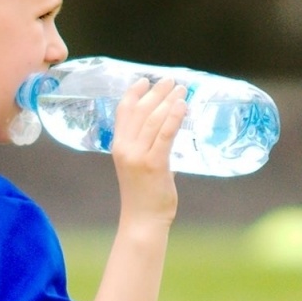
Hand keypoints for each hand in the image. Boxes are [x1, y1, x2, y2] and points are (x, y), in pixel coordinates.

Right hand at [111, 77, 185, 225]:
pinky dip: (174, 117)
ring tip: (181, 90)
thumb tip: (168, 133)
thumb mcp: (139, 166)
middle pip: (140, 111)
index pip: (123, 112)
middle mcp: (125, 148)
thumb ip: (150, 148)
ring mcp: (138, 156)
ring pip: (153, 120)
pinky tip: (182, 106)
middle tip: (172, 80)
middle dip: (157, 92)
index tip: (145, 80)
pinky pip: (165, 135)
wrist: (142, 220)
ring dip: (168, 101)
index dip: (134, 93)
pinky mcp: (154, 164)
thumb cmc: (144, 195)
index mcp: (119, 147)